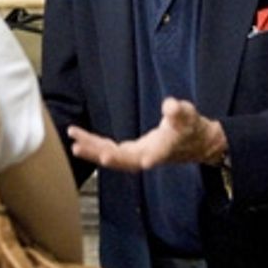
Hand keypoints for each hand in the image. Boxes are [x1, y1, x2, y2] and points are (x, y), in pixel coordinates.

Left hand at [67, 97, 227, 170]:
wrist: (194, 143)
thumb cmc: (191, 128)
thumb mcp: (189, 116)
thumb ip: (179, 112)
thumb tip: (170, 105)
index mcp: (163, 149)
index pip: (155, 155)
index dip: (152, 157)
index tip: (145, 161)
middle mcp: (147, 157)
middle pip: (122, 160)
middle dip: (100, 153)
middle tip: (79, 147)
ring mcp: (137, 156)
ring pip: (112, 157)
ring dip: (92, 149)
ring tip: (73, 140)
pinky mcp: (132, 152)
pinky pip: (110, 151)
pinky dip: (95, 145)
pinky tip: (80, 139)